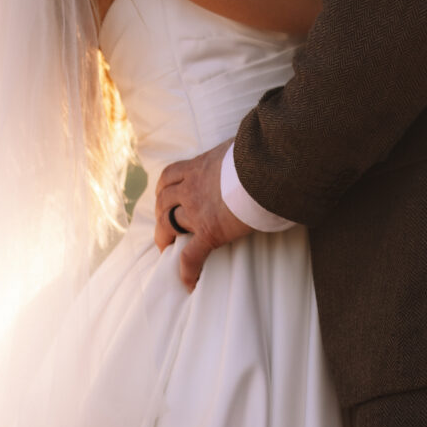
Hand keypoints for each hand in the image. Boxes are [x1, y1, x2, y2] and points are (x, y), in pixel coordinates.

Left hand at [153, 144, 251, 291]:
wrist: (266, 167)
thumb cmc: (258, 153)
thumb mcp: (240, 145)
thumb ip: (236, 150)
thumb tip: (252, 144)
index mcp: (197, 167)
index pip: (170, 176)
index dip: (164, 189)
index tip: (165, 197)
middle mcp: (191, 188)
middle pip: (164, 203)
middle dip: (160, 215)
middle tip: (165, 226)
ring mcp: (198, 211)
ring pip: (169, 226)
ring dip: (166, 238)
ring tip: (168, 250)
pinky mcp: (211, 232)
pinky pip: (192, 255)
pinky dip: (187, 270)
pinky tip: (188, 283)